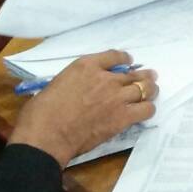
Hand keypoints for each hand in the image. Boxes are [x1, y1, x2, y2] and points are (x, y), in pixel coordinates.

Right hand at [9, 50, 157, 167]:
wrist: (46, 136)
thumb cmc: (41, 112)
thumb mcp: (58, 83)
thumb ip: (77, 81)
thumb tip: (82, 88)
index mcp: (86, 65)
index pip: (114, 55)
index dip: (124, 59)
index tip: (128, 63)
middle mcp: (106, 77)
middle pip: (134, 73)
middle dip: (143, 76)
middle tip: (149, 77)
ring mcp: (117, 97)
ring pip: (146, 89)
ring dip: (150, 90)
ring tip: (151, 93)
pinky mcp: (122, 117)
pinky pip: (146, 109)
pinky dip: (147, 109)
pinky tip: (144, 111)